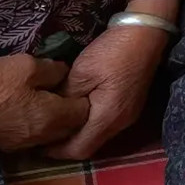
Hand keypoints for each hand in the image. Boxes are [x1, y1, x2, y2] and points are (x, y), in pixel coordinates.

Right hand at [0, 54, 90, 151]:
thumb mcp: (29, 65)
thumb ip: (54, 70)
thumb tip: (65, 73)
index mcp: (53, 117)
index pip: (83, 113)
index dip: (85, 98)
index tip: (81, 86)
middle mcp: (44, 136)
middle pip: (70, 128)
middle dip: (74, 113)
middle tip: (68, 94)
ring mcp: (26, 144)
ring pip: (53, 136)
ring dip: (57, 122)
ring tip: (52, 104)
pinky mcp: (10, 146)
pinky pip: (35, 138)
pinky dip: (40, 128)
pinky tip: (32, 114)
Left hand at [39, 24, 167, 160]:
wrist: (146, 33)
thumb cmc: (113, 51)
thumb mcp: (82, 72)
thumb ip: (66, 97)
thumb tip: (51, 112)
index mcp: (108, 117)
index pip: (79, 149)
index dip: (57, 151)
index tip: (38, 145)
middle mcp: (120, 123)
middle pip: (89, 145)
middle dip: (66, 144)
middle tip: (44, 134)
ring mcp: (128, 115)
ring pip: (98, 135)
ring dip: (78, 134)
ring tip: (57, 123)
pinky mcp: (129, 106)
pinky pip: (105, 124)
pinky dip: (88, 124)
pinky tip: (76, 111)